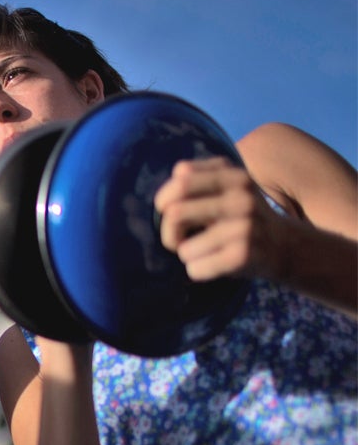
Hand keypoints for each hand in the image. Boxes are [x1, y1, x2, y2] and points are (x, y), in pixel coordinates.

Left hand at [155, 156, 285, 281]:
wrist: (284, 245)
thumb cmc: (239, 216)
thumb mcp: (226, 187)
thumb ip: (194, 182)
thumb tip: (160, 201)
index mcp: (232, 174)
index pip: (180, 179)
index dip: (164, 199)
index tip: (169, 211)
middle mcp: (241, 197)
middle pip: (174, 213)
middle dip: (168, 232)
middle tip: (178, 240)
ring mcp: (245, 226)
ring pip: (183, 248)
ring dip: (185, 254)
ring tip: (202, 251)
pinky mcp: (243, 255)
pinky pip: (195, 268)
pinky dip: (196, 270)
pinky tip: (213, 264)